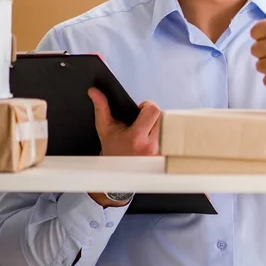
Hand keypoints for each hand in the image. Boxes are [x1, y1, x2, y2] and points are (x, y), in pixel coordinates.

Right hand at [86, 88, 160, 207]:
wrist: (118, 174)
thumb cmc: (112, 152)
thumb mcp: (105, 130)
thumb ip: (101, 108)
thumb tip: (94, 92)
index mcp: (136, 138)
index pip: (153, 110)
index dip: (147, 106)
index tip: (140, 110)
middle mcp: (151, 146)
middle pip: (163, 117)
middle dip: (153, 116)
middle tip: (143, 122)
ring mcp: (160, 153)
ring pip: (168, 127)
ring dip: (159, 125)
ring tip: (147, 131)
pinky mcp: (166, 157)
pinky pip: (171, 139)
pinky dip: (163, 136)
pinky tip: (152, 140)